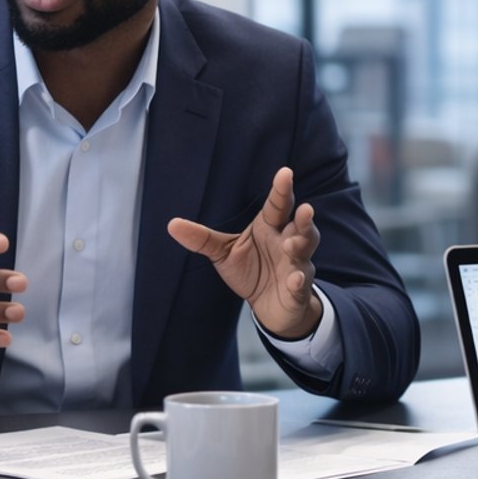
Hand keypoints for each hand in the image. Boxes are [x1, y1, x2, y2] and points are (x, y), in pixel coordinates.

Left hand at [168, 166, 322, 338]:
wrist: (269, 306)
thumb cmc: (251, 270)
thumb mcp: (224, 253)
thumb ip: (202, 239)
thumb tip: (172, 224)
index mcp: (269, 228)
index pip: (277, 205)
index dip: (281, 190)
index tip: (284, 173)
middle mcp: (287, 242)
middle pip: (300, 225)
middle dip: (303, 218)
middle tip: (303, 208)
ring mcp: (296, 265)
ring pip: (305, 250)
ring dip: (302, 244)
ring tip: (291, 244)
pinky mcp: (298, 289)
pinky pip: (301, 283)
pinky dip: (299, 281)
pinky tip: (295, 279)